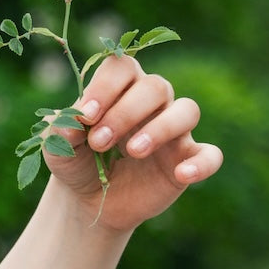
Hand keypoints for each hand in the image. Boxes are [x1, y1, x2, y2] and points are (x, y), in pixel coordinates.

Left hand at [43, 54, 222, 232]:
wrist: (89, 200)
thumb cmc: (76, 161)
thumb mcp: (57, 147)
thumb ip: (60, 129)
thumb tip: (71, 120)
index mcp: (119, 89)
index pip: (122, 68)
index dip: (105, 87)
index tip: (86, 115)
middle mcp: (151, 103)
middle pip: (155, 86)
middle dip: (125, 113)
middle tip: (99, 142)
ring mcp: (174, 131)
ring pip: (187, 110)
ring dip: (161, 128)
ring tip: (133, 152)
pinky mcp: (187, 160)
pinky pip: (211, 155)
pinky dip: (202, 163)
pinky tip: (182, 174)